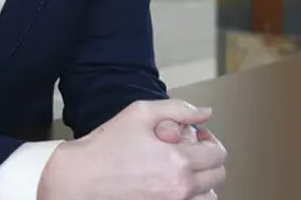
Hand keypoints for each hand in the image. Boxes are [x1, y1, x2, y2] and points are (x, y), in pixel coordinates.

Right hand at [38, 99, 227, 199]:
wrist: (81, 178)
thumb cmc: (106, 146)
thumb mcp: (140, 113)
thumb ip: (178, 109)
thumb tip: (205, 113)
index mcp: (179, 161)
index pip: (218, 154)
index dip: (211, 141)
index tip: (198, 137)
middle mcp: (180, 188)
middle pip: (217, 177)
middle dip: (208, 160)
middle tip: (189, 151)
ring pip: (207, 197)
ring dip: (201, 182)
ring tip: (181, 170)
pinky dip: (188, 196)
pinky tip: (171, 183)